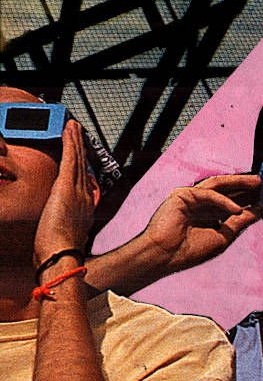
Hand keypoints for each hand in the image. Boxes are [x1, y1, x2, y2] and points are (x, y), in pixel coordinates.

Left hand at [34, 120, 98, 264]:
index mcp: (85, 208)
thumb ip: (64, 226)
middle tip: (78, 131)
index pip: (84, 180)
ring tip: (73, 126)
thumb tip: (60, 225)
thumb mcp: (64, 236)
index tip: (80, 156)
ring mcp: (77, 191)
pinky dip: (70, 144)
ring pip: (77, 159)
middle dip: (80, 147)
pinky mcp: (66, 187)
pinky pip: (70, 160)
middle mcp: (85, 196)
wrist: (62, 255)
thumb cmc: (60, 251)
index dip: (82, 165)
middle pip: (82, 166)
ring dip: (75, 140)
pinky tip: (70, 132)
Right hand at [138, 174, 261, 273]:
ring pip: (218, 185)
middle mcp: (200, 204)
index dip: (249, 198)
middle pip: (227, 190)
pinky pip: (207, 194)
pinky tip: (238, 209)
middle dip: (246, 186)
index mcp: (209, 214)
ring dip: (238, 183)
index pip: (232, 201)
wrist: (164, 257)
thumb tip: (258, 211)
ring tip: (257, 183)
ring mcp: (191, 197)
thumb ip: (239, 222)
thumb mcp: (223, 236)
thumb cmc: (190, 251)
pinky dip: (223, 201)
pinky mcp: (182, 195)